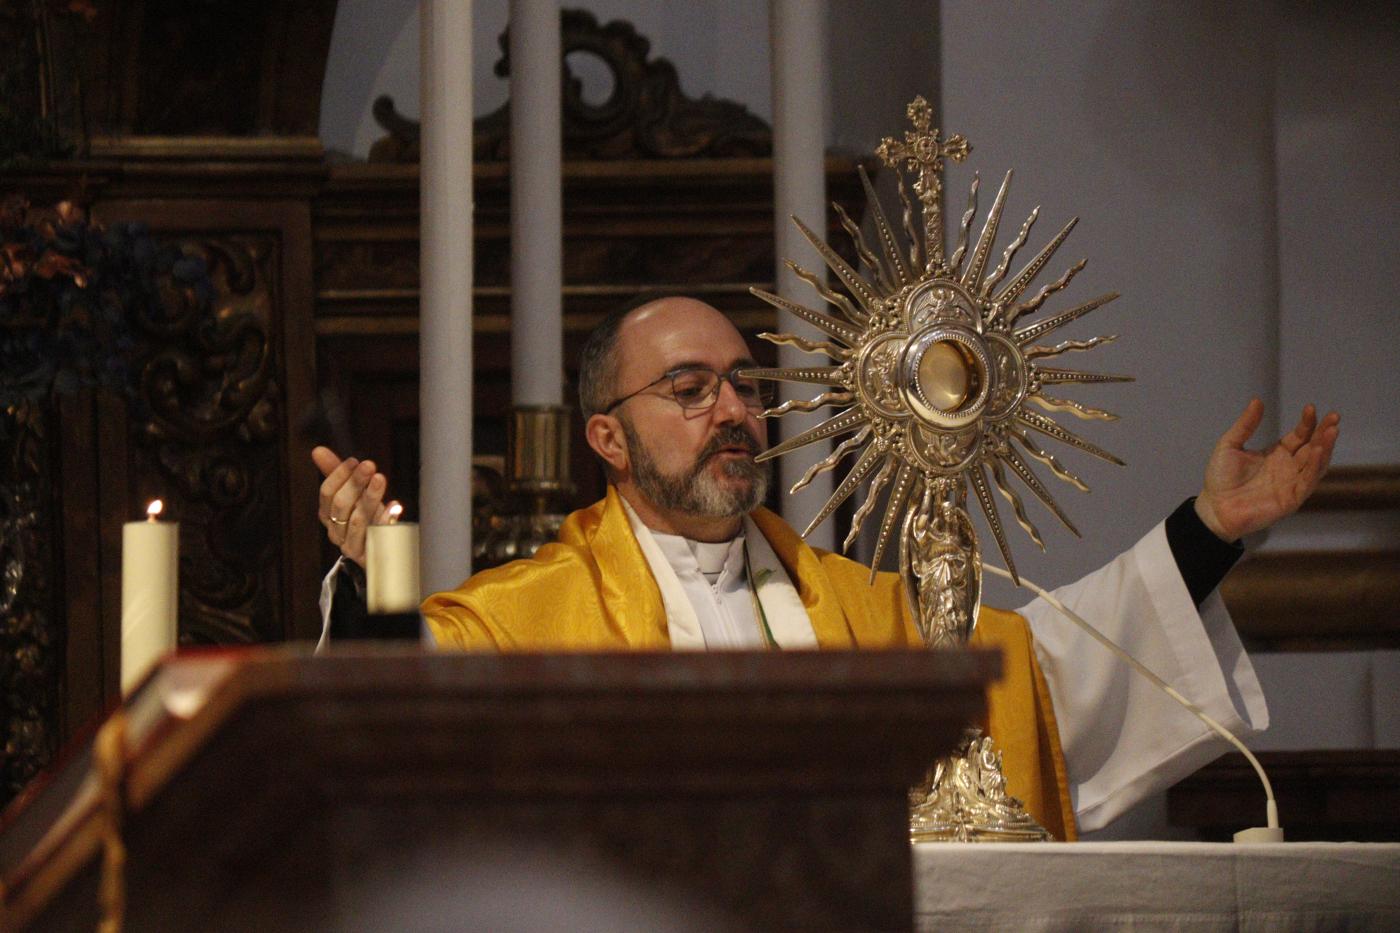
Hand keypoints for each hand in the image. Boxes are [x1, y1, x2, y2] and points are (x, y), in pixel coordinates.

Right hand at [313, 446, 392, 566]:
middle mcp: (336, 531)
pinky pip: (377, 537)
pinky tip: (395, 505)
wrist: (381, 553)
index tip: (354, 461)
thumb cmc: (365, 517)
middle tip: (369, 465)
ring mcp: (352, 545)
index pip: (327, 493)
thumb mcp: (352, 495)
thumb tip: (317, 450)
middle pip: (341, 505)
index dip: (339, 475)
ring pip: (357, 520)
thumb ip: (335, 473)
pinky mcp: (371, 555)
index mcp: (328, 515)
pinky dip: (385, 520)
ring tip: (380, 478)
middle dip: (354, 483)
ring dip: (369, 497)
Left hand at [1194, 399, 1339, 541]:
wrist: (1214, 507)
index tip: (1311, 408)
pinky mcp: (1292, 498)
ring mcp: (1292, 483)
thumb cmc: (1220, 478)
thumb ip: (1245, 425)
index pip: (1300, 435)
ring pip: (1317, 463)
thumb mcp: (1230, 445)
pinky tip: (1318, 452)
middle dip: (1324, 432)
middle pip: (1313, 447)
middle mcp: (1288, 467)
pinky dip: (1315, 467)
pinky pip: (1308, 481)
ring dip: (1326, 448)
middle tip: (1334, 416)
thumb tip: (1257, 401)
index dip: (1307, 423)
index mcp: (1277, 454)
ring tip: (1332, 431)